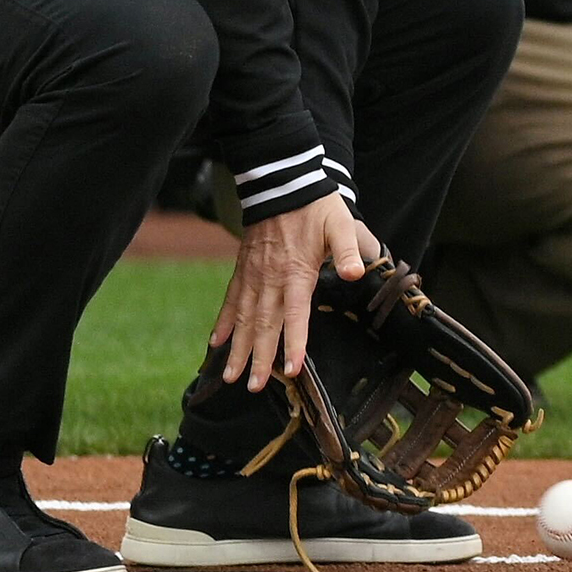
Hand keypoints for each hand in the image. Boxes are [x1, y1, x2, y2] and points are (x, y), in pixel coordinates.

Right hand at [211, 192, 382, 393]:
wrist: (284, 184)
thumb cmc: (317, 208)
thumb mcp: (341, 225)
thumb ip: (350, 250)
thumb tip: (357, 273)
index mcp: (297, 272)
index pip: (296, 314)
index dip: (294, 342)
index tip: (290, 369)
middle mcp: (271, 279)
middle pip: (264, 324)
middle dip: (258, 358)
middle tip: (253, 387)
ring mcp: (254, 276)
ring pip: (243, 318)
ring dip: (236, 348)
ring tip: (229, 376)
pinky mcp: (243, 269)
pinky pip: (230, 300)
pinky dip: (222, 322)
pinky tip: (214, 343)